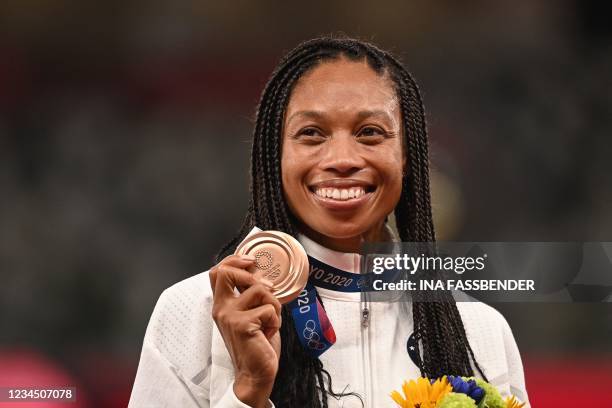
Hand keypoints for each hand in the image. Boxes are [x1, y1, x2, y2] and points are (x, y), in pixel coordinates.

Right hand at [210, 254, 281, 406]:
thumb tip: (261, 273)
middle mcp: (221, 308)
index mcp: (222, 303)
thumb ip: (250, 294)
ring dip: (273, 304)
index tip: (251, 261)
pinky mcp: (242, 325)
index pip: (217, 271)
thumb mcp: (251, 312)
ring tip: (270, 320)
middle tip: (267, 291)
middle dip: (252, 275)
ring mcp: (230, 316)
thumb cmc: (256, 342)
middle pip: (226, 272)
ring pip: (259, 289)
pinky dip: (276, 320)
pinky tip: (268, 332)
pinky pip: (268, 309)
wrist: (255, 372)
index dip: (234, 260)